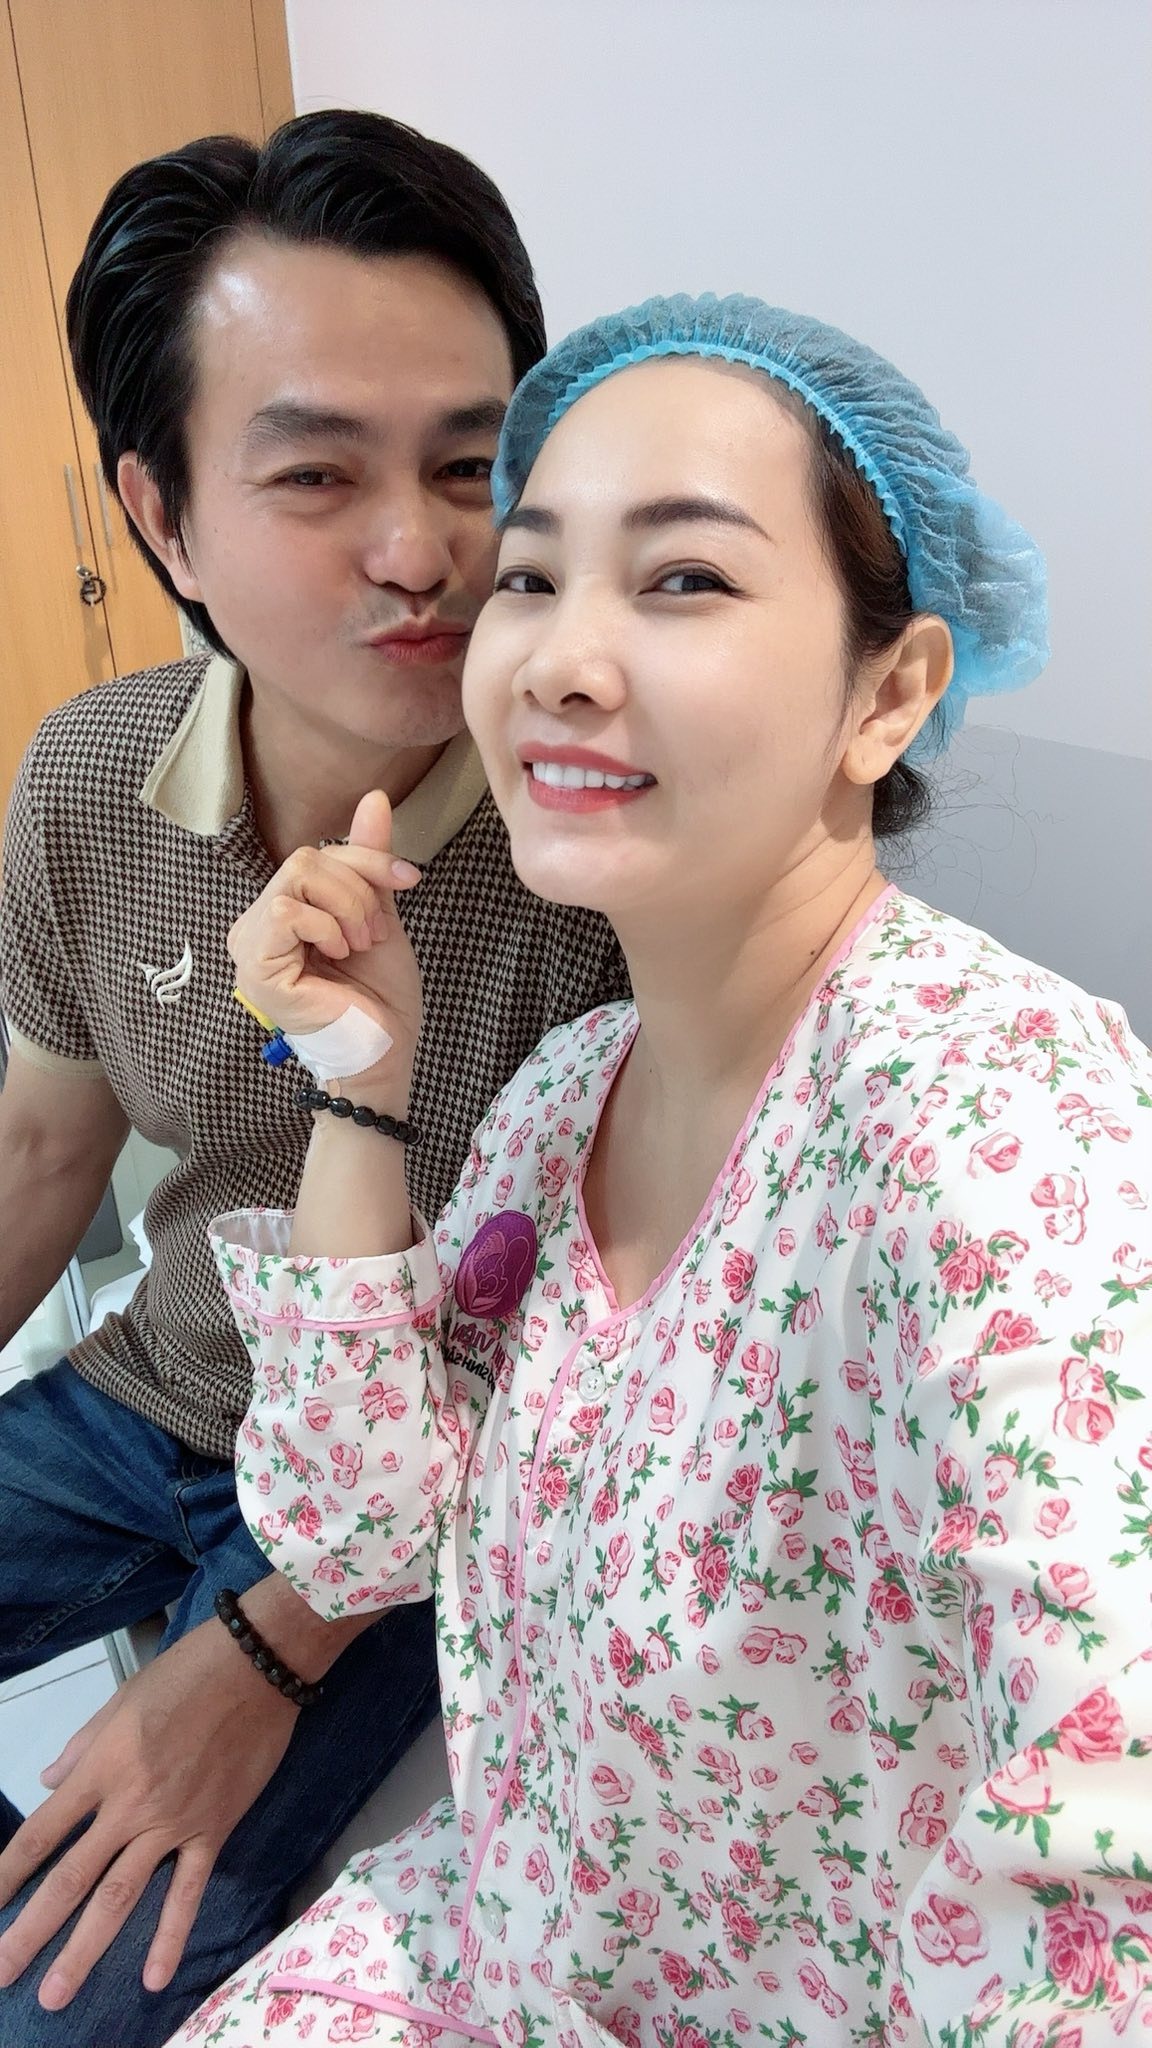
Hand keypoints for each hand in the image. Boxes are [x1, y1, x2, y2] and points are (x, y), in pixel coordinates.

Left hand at [0, 1615, 298, 2008]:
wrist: (257, 1666)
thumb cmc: (188, 1672)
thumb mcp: (123, 1698)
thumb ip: (83, 1745)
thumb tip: (49, 1781)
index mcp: (102, 1768)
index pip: (41, 1833)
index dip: (8, 1875)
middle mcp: (130, 1804)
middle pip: (70, 1878)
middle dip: (31, 1931)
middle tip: (2, 1973)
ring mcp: (172, 1823)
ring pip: (120, 1896)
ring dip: (83, 1948)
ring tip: (56, 1994)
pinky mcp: (213, 1830)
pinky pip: (188, 1891)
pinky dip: (171, 1935)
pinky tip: (154, 1976)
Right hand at [227, 790, 423, 1078]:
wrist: (386, 1050)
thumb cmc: (380, 995)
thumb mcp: (379, 913)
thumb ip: (368, 861)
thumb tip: (373, 797)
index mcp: (281, 913)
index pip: (315, 856)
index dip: (367, 858)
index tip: (410, 879)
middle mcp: (257, 926)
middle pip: (305, 859)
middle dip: (357, 887)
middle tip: (374, 933)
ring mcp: (251, 947)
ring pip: (296, 877)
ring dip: (346, 908)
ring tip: (358, 946)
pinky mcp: (256, 968)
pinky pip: (286, 910)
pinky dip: (325, 926)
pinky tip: (338, 954)